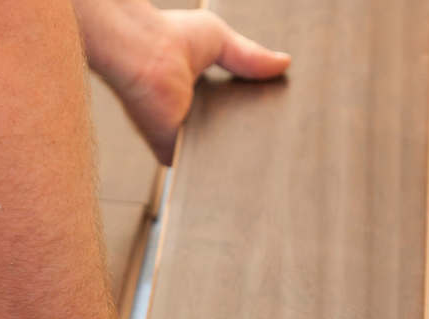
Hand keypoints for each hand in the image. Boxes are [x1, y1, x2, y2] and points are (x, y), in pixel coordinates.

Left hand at [79, 1, 290, 163]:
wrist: (146, 54)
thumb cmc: (168, 38)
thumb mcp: (219, 39)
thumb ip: (250, 56)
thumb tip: (283, 62)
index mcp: (194, 94)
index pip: (228, 117)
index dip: (252, 121)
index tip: (278, 126)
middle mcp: (186, 120)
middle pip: (225, 141)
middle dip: (250, 145)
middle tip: (281, 150)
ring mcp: (179, 140)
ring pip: (215, 159)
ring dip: (237, 159)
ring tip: (269, 163)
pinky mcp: (173, 154)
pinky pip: (201, 171)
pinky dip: (221, 170)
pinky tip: (246, 168)